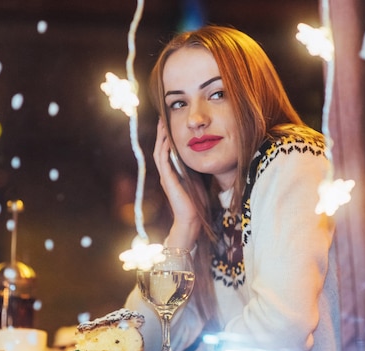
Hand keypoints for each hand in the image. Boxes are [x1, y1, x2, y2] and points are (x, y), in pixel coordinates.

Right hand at [153, 119, 200, 247]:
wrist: (192, 220)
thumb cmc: (197, 202)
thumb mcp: (198, 178)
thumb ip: (197, 167)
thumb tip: (205, 153)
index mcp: (173, 171)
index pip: (168, 149)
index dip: (168, 135)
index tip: (171, 120)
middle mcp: (166, 172)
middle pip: (161, 147)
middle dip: (162, 132)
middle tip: (163, 116)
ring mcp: (165, 176)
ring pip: (159, 151)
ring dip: (161, 137)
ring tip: (163, 123)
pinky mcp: (167, 181)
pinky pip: (163, 161)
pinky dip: (164, 148)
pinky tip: (168, 138)